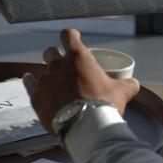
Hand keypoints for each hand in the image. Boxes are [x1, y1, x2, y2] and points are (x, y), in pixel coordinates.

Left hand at [23, 29, 139, 133]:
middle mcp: (58, 64)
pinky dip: (31, 82)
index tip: (74, 39)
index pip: (68, 35)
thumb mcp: (122, 93)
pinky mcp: (36, 96)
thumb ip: (128, 84)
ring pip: (40, 69)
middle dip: (56, 56)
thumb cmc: (104, 105)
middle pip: (50, 52)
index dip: (71, 36)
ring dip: (47, 73)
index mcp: (78, 57)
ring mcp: (45, 79)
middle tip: (64, 66)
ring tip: (52, 81)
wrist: (85, 127)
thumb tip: (134, 83)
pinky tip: (31, 82)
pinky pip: (29, 83)